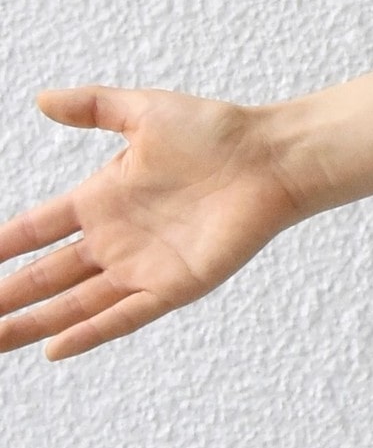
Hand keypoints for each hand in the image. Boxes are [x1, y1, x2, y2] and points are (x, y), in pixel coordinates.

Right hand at [0, 85, 310, 361]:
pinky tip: (54, 348)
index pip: (34, 230)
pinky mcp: (174, 284)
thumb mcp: (145, 111)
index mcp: (102, 198)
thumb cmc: (216, 131)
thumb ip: (94, 107)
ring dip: (33, 324)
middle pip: (44, 276)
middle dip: (4, 296)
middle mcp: (115, 237)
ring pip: (73, 304)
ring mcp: (143, 264)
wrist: (271, 157)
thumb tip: (41, 99)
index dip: (0, 248)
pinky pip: (124, 315)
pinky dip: (90, 332)